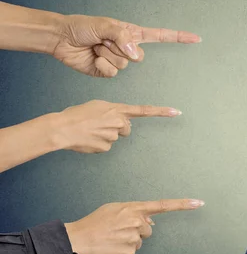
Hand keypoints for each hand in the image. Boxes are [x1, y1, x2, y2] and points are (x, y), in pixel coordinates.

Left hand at [51, 13, 199, 77]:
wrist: (62, 39)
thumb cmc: (83, 26)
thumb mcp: (105, 25)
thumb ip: (123, 38)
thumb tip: (136, 54)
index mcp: (132, 33)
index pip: (161, 36)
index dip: (179, 37)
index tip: (196, 38)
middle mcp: (128, 47)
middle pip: (139, 56)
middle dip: (120, 48)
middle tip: (103, 40)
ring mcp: (118, 61)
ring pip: (124, 65)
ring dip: (107, 55)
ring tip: (96, 47)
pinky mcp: (107, 72)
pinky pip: (112, 73)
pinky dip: (101, 65)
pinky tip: (93, 58)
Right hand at [52, 100, 180, 152]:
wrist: (62, 128)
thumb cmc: (77, 114)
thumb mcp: (98, 106)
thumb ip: (113, 111)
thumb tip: (120, 121)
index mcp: (117, 109)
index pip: (144, 110)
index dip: (161, 112)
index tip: (177, 112)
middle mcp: (119, 122)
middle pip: (126, 128)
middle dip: (117, 127)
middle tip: (100, 125)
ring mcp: (113, 136)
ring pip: (115, 137)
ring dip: (105, 135)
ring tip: (90, 131)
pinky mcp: (106, 147)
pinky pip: (106, 147)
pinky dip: (98, 144)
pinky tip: (89, 139)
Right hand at [65, 198, 203, 253]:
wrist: (79, 240)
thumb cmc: (94, 223)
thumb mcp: (114, 208)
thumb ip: (134, 210)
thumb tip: (150, 219)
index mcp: (134, 208)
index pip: (163, 205)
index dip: (182, 204)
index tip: (199, 202)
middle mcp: (137, 221)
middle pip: (148, 228)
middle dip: (138, 229)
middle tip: (119, 230)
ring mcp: (134, 237)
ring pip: (140, 241)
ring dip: (130, 240)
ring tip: (113, 238)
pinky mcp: (130, 252)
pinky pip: (133, 251)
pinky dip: (124, 250)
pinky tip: (112, 246)